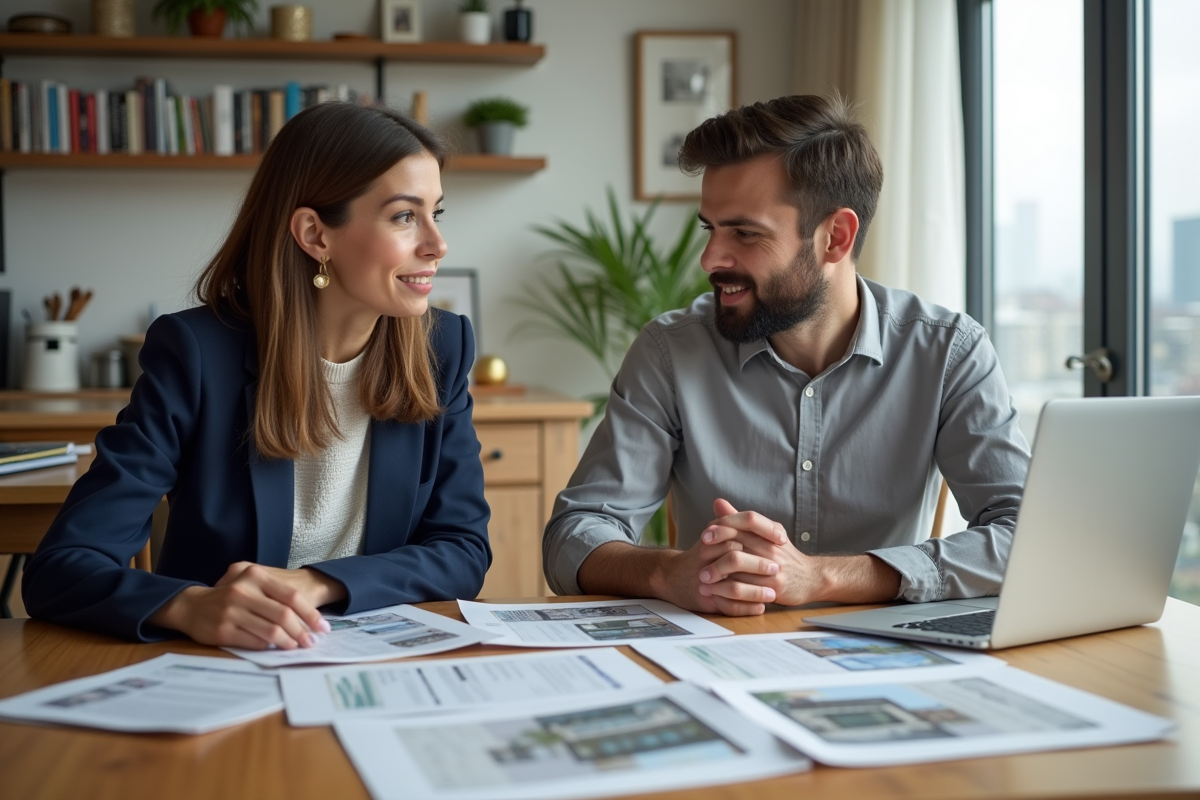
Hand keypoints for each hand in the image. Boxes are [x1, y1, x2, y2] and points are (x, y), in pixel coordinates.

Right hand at [149, 562, 341, 649]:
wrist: (192, 605)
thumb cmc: (230, 596)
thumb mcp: (251, 584)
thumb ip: (275, 595)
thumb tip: (308, 617)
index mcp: (255, 576)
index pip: (291, 597)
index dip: (310, 614)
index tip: (323, 627)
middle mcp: (243, 591)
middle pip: (284, 615)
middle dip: (302, 632)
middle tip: (311, 642)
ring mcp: (231, 611)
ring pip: (270, 631)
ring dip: (288, 642)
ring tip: (296, 646)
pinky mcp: (222, 630)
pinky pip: (254, 641)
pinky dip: (268, 646)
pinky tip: (274, 647)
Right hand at [647, 531, 780, 617]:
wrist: (671, 576)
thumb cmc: (700, 556)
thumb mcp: (715, 535)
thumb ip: (740, 526)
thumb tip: (774, 526)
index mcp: (712, 538)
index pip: (738, 533)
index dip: (762, 536)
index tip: (782, 540)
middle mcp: (705, 558)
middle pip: (735, 559)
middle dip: (759, 565)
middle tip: (778, 568)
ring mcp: (705, 581)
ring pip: (732, 587)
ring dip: (755, 591)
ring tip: (773, 593)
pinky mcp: (704, 599)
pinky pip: (727, 606)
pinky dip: (745, 608)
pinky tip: (760, 607)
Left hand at [697, 499, 900, 605]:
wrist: (811, 578)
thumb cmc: (783, 555)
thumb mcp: (765, 533)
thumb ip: (740, 520)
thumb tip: (717, 502)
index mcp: (770, 531)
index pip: (746, 520)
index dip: (724, 525)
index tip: (706, 534)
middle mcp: (772, 547)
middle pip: (737, 543)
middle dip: (714, 551)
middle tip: (699, 557)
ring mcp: (773, 567)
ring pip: (738, 567)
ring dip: (716, 573)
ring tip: (702, 578)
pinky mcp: (774, 587)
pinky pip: (745, 588)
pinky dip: (726, 590)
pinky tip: (715, 592)